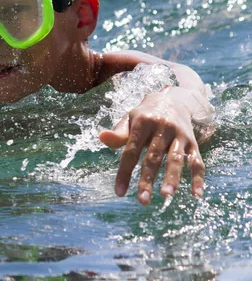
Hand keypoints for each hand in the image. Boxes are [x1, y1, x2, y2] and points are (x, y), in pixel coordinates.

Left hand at [99, 88, 205, 205]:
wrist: (173, 100)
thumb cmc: (145, 115)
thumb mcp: (130, 120)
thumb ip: (118, 133)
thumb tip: (101, 137)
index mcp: (143, 123)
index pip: (131, 151)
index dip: (124, 172)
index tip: (119, 192)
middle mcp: (162, 128)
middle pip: (153, 157)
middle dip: (147, 180)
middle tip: (142, 200)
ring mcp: (179, 135)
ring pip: (175, 159)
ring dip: (172, 178)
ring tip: (166, 196)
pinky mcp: (193, 142)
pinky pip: (197, 161)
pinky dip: (198, 177)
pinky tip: (197, 194)